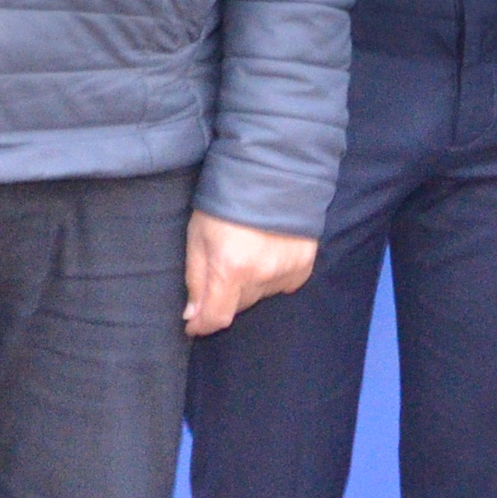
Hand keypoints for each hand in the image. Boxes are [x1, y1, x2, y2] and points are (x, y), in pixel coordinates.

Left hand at [184, 212, 316, 336]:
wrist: (271, 172)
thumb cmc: (225, 201)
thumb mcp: (197, 236)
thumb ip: (195, 278)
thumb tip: (193, 315)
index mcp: (230, 267)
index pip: (217, 317)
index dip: (203, 325)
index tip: (194, 324)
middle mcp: (261, 274)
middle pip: (238, 306)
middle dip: (224, 296)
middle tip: (221, 268)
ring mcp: (286, 271)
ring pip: (259, 296)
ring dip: (248, 285)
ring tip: (246, 253)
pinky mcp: (304, 265)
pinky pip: (282, 286)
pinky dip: (271, 278)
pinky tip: (266, 254)